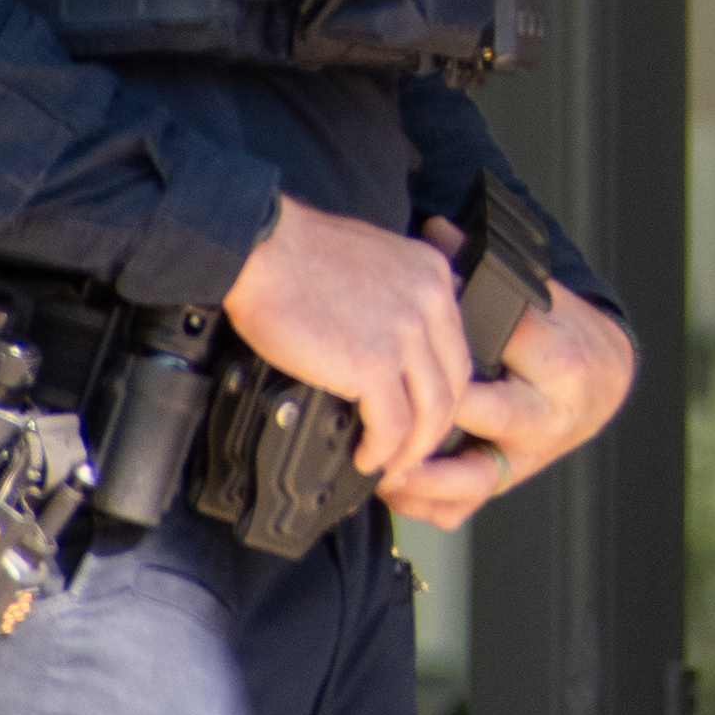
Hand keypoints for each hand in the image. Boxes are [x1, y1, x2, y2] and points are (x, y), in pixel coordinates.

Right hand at [222, 195, 473, 479]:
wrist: (259, 249)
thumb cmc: (296, 254)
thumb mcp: (372, 258)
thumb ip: (397, 293)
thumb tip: (393, 338)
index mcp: (432, 276)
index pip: (455, 348)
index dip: (443, 391)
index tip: (423, 415)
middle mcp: (430, 302)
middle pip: (453, 383)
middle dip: (435, 428)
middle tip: (411, 452)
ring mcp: (406, 333)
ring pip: (431, 410)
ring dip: (412, 449)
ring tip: (391, 466)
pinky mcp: (373, 362)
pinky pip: (393, 423)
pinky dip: (384, 450)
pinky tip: (368, 457)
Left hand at [380, 226, 640, 529]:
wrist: (607, 377)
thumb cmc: (567, 331)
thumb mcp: (535, 292)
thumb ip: (480, 266)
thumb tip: (433, 229)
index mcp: (557, 356)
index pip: (490, 353)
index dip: (434, 354)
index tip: (388, 346)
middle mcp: (547, 411)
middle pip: (479, 421)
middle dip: (425, 422)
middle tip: (379, 414)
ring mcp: (530, 452)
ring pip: (472, 480)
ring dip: (420, 479)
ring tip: (379, 468)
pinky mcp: (513, 476)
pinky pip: (468, 505)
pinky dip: (429, 503)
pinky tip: (396, 488)